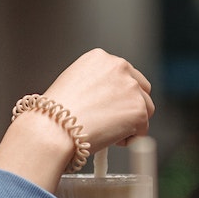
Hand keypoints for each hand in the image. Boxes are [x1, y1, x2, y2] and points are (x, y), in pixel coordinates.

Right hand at [0, 49, 153, 191]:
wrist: (53, 128)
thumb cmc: (54, 113)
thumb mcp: (73, 83)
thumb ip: (96, 85)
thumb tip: (109, 100)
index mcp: (100, 57)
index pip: (125, 74)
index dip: (119, 94)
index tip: (112, 107)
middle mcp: (119, 66)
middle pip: (141, 89)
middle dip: (131, 106)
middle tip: (113, 122)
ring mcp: (131, 88)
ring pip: (145, 109)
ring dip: (130, 123)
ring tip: (105, 132)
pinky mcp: (139, 110)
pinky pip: (143, 130)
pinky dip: (130, 139)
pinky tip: (108, 139)